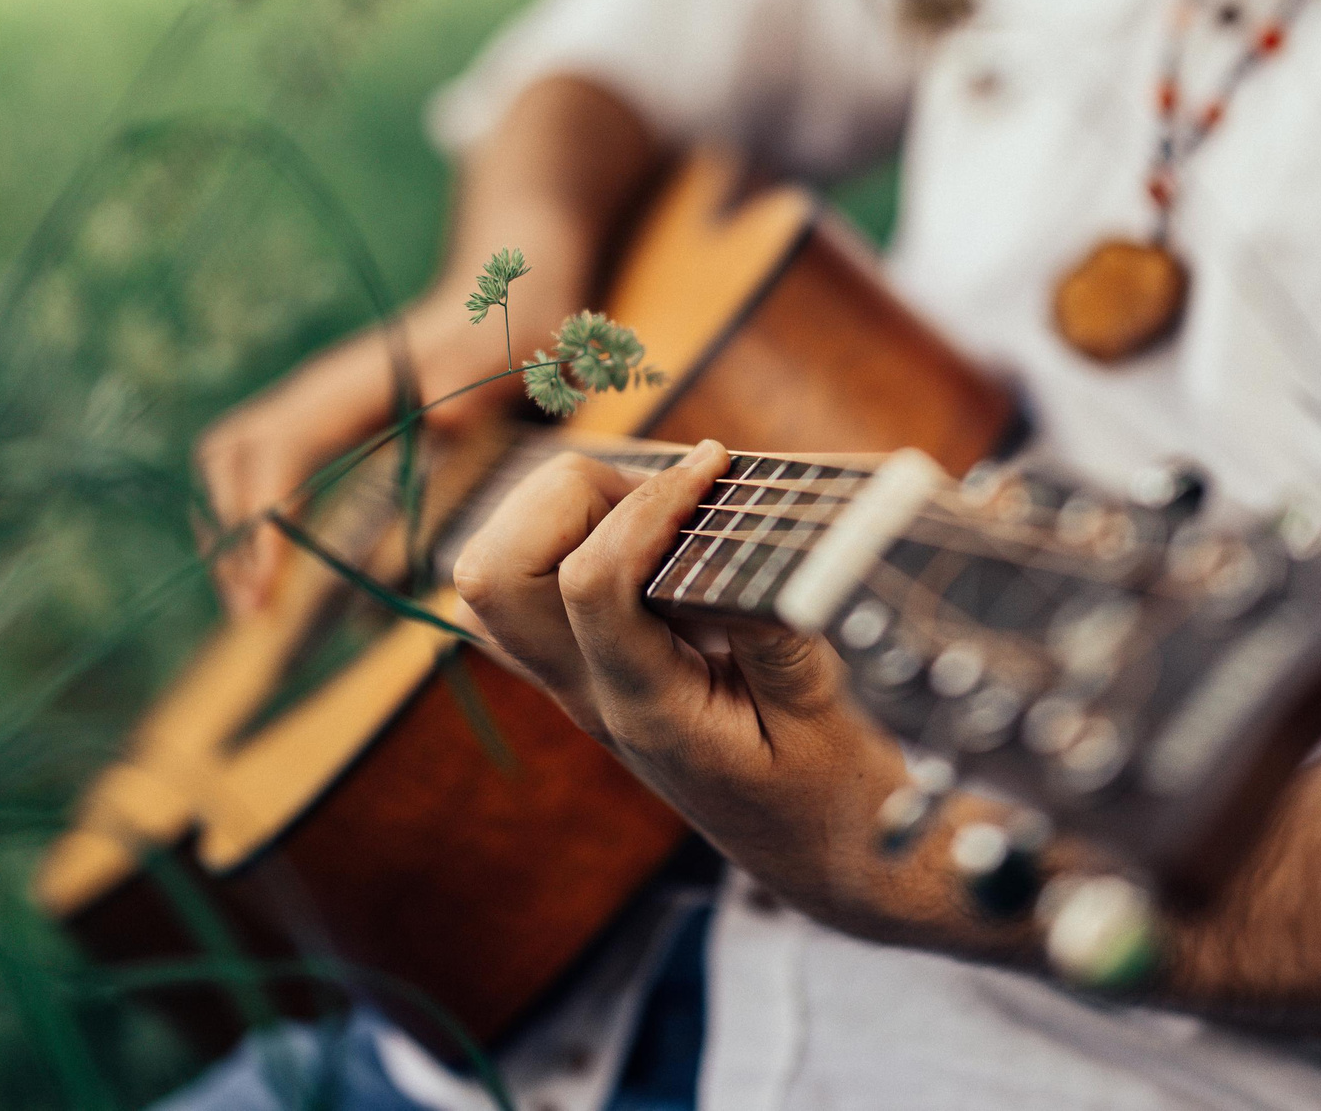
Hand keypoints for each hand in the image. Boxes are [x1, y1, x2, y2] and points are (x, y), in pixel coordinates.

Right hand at [195, 261, 581, 615]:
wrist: (509, 297)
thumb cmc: (511, 336)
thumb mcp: (510, 362)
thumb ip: (478, 389)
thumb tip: (442, 418)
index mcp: (352, 384)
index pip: (277, 451)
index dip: (262, 518)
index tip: (267, 587)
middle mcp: (317, 391)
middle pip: (232, 456)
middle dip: (233, 532)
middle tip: (256, 609)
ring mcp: (315, 403)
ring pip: (234, 458)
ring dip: (231, 527)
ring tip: (256, 598)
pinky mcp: (324, 422)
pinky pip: (259, 464)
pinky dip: (251, 515)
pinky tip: (275, 566)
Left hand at [451, 444, 1016, 945]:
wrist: (818, 856)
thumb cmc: (832, 788)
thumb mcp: (826, 714)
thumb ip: (777, 636)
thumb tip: (735, 549)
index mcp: (648, 710)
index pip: (592, 582)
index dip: (648, 503)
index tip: (717, 464)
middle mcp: (588, 695)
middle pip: (494, 576)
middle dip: (571, 501)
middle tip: (668, 502)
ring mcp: (572, 684)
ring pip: (489, 579)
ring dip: (559, 514)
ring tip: (659, 516)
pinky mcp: (581, 669)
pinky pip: (521, 592)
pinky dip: (562, 538)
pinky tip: (647, 541)